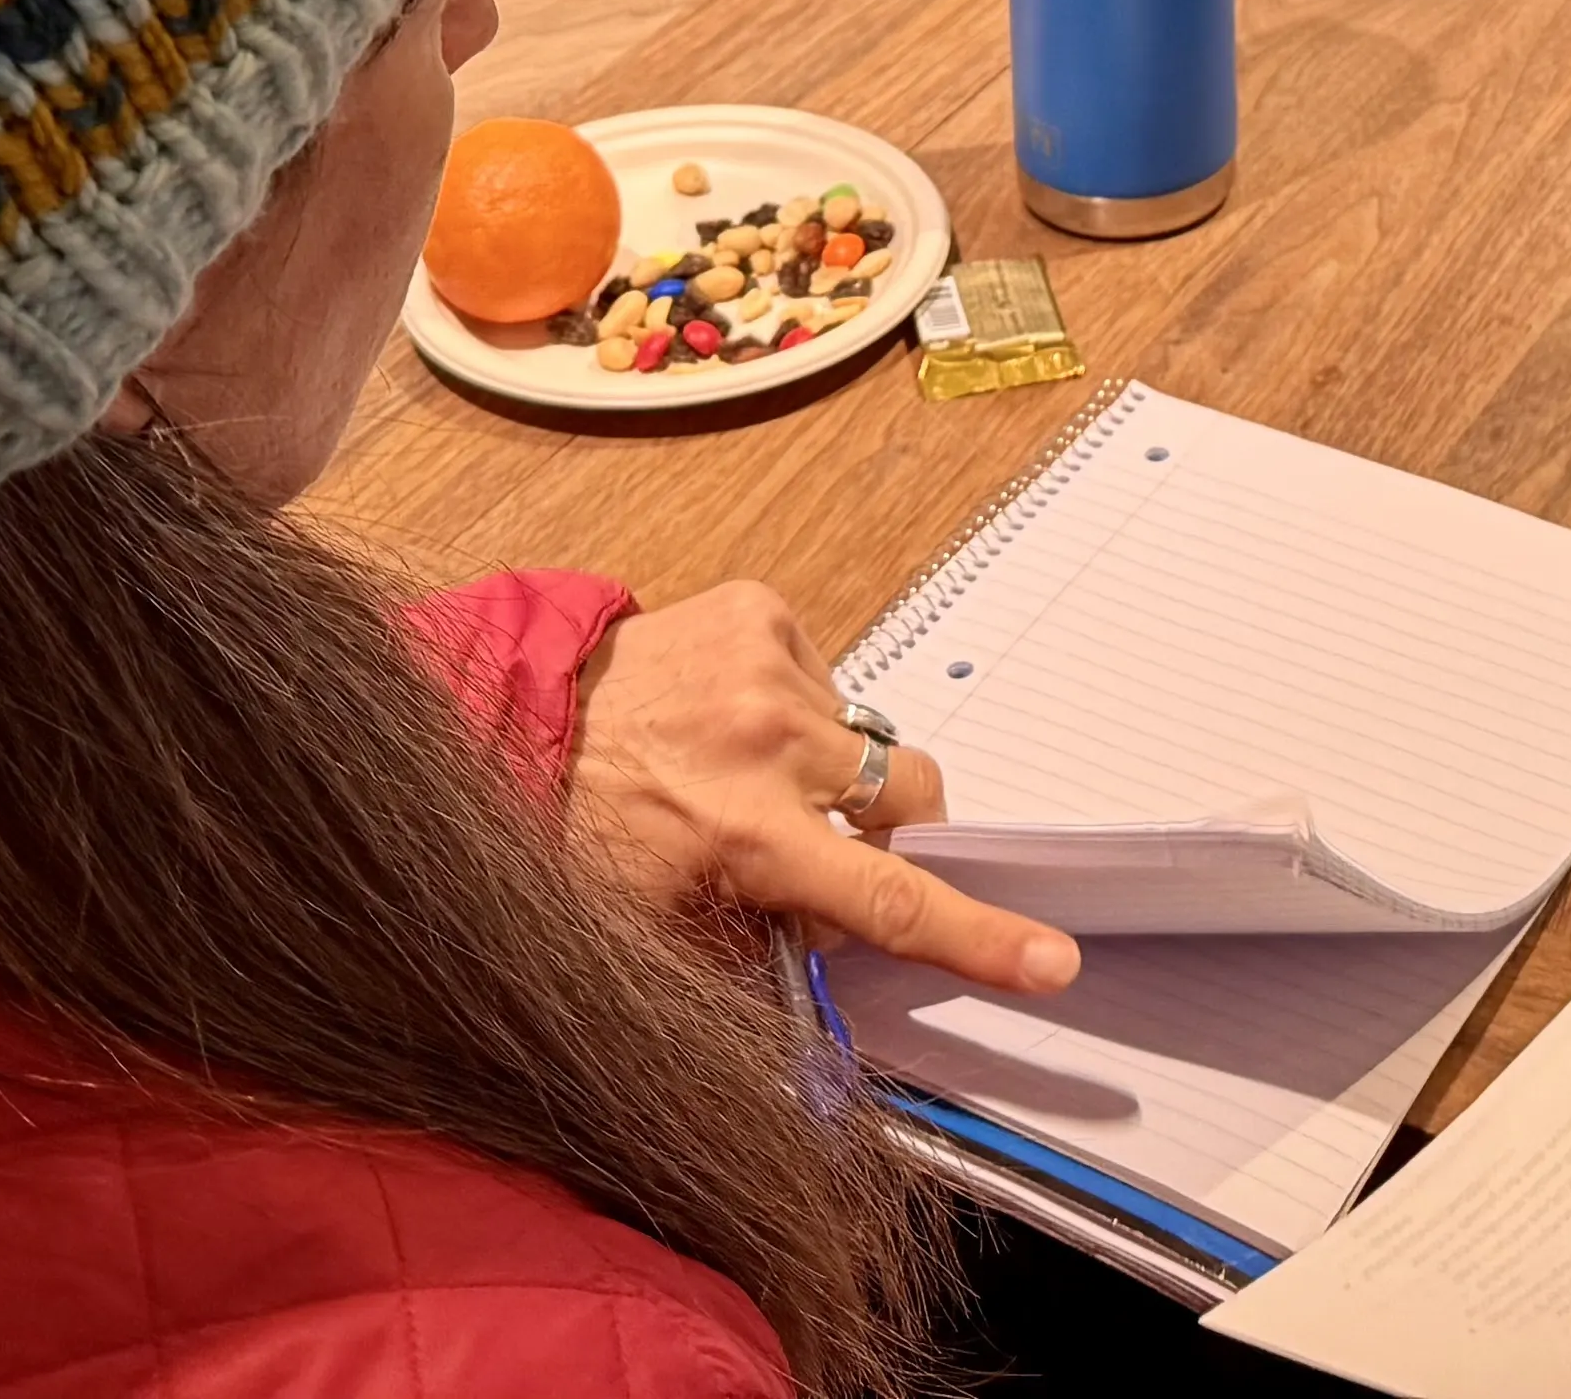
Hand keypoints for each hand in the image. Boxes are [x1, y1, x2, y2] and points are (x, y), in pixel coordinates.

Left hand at [563, 580, 1076, 997]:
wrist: (519, 715)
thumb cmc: (579, 832)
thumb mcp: (662, 924)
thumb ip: (763, 942)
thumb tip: (838, 940)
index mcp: (746, 837)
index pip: (889, 900)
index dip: (980, 936)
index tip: (1052, 959)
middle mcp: (768, 745)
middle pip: (907, 797)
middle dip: (897, 826)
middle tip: (836, 843)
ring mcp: (768, 664)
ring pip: (863, 736)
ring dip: (826, 766)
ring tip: (743, 768)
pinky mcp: (761, 611)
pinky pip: (827, 676)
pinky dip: (796, 707)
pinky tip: (731, 717)